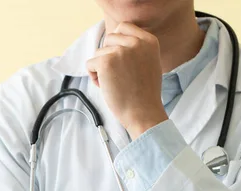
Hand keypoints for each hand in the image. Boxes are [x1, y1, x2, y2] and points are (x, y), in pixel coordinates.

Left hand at [86, 22, 167, 138]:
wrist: (143, 113)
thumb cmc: (145, 93)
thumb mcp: (150, 63)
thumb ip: (137, 49)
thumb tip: (115, 39)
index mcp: (149, 41)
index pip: (123, 27)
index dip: (117, 43)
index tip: (121, 60)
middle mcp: (135, 42)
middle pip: (109, 39)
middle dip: (109, 56)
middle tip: (119, 75)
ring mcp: (120, 51)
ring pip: (99, 53)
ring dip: (102, 68)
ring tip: (115, 84)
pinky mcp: (106, 62)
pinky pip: (90, 64)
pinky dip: (94, 77)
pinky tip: (107, 87)